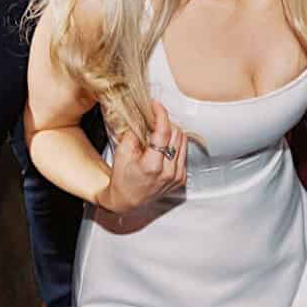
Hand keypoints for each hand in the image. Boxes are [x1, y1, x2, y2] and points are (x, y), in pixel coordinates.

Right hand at [99, 100, 187, 214]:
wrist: (126, 200)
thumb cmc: (122, 180)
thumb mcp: (122, 153)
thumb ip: (134, 133)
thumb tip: (145, 119)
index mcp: (153, 166)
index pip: (164, 132)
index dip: (160, 114)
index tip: (156, 106)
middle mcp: (168, 172)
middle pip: (176, 134)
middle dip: (165, 122)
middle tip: (153, 119)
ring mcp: (177, 176)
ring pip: (183, 142)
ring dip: (172, 132)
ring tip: (158, 132)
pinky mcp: (181, 179)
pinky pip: (183, 153)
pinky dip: (175, 145)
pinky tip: (163, 146)